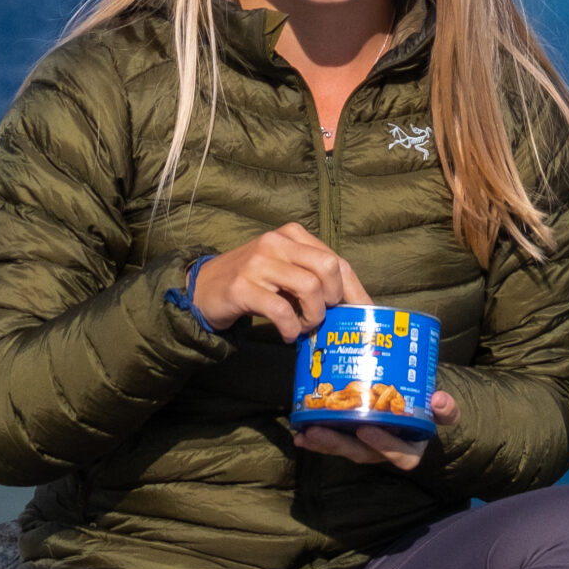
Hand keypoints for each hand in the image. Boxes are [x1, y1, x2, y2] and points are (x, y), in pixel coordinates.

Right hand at [190, 223, 369, 345]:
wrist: (204, 288)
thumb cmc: (254, 282)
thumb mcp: (285, 270)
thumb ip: (314, 277)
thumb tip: (355, 305)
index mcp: (292, 235)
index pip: (337, 259)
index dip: (355, 290)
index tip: (364, 313)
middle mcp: (276, 242)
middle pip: (329, 268)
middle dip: (333, 299)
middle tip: (322, 316)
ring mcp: (258, 263)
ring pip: (309, 288)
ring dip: (313, 316)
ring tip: (303, 326)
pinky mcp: (242, 287)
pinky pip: (281, 310)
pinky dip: (290, 327)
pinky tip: (287, 334)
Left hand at [295, 390, 457, 471]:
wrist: (420, 410)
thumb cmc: (430, 411)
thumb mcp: (444, 410)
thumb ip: (446, 408)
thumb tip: (441, 399)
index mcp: (410, 449)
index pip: (399, 455)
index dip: (383, 444)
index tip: (366, 429)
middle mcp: (386, 452)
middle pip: (362, 453)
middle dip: (338, 444)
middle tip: (317, 431)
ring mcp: (368, 447)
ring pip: (344, 449)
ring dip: (322, 443)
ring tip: (303, 434)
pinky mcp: (354, 439)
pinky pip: (334, 443)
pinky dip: (317, 440)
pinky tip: (300, 433)